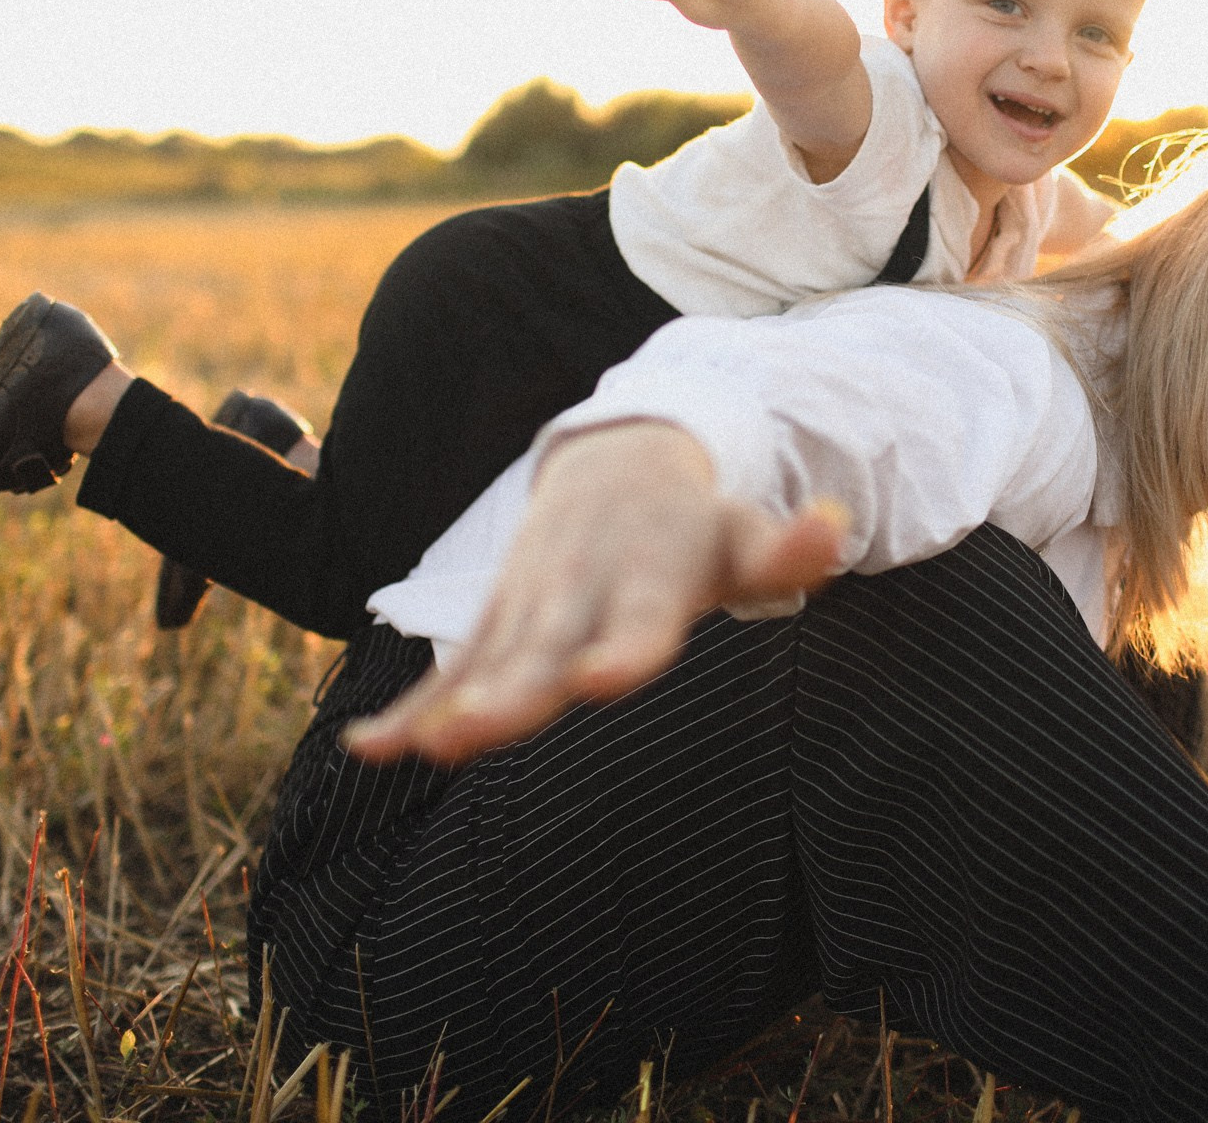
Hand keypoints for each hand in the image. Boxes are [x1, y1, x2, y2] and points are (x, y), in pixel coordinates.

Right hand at [342, 422, 847, 763]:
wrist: (617, 458)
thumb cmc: (697, 524)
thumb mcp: (745, 531)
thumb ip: (788, 548)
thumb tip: (838, 528)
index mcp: (648, 576)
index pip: (640, 622)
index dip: (623, 650)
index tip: (602, 678)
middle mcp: (580, 591)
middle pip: (546, 650)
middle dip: (513, 693)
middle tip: (478, 735)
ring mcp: (531, 606)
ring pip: (490, 662)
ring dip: (455, 704)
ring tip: (423, 747)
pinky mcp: (498, 621)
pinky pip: (451, 669)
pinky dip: (412, 706)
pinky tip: (370, 749)